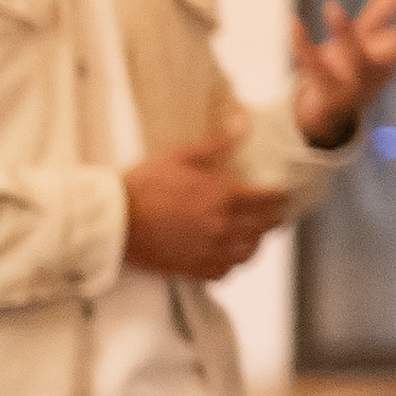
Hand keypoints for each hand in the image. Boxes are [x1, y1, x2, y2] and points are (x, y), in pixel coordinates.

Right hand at [122, 133, 293, 281]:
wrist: (112, 220)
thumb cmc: (143, 184)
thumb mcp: (181, 155)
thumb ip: (219, 143)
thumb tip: (243, 122)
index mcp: (224, 198)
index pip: (269, 201)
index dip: (280, 197)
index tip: (283, 194)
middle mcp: (223, 228)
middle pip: (264, 228)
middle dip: (272, 219)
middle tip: (272, 213)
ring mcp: (209, 252)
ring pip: (248, 253)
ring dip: (254, 242)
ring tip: (251, 233)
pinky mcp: (193, 269)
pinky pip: (225, 272)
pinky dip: (230, 263)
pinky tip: (225, 253)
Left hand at [289, 0, 395, 147]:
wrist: (328, 116)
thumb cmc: (353, 72)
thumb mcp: (367, 42)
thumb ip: (381, 13)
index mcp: (389, 60)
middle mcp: (375, 72)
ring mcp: (352, 84)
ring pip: (353, 57)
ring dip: (345, 33)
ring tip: (333, 5)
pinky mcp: (325, 91)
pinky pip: (312, 65)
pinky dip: (301, 44)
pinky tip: (292, 21)